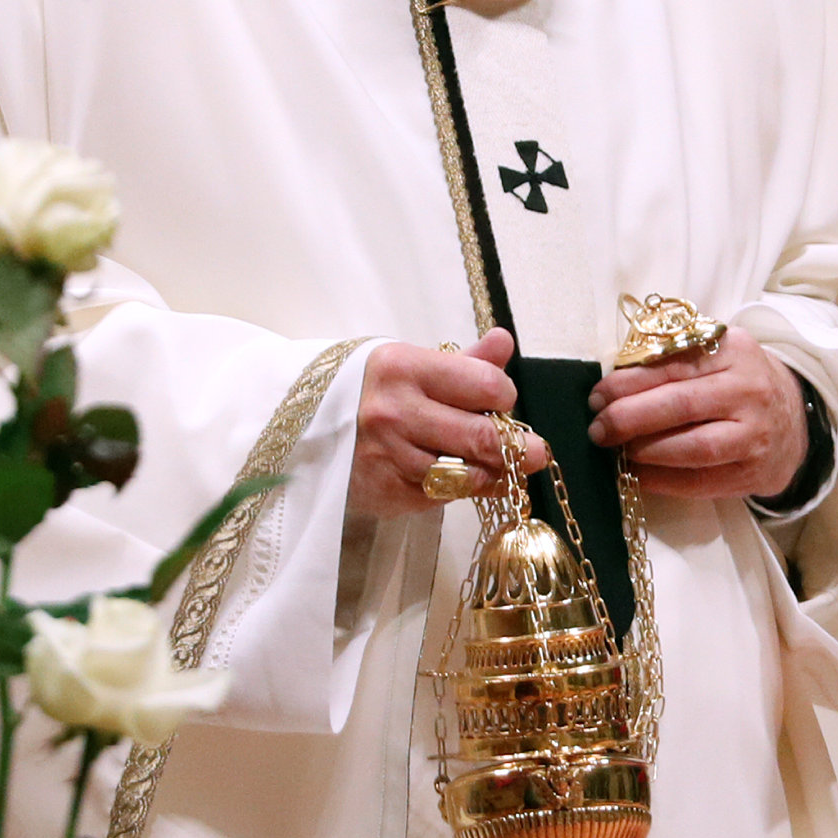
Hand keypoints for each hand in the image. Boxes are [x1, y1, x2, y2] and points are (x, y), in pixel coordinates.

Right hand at [351, 329, 547, 518]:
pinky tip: (462, 479)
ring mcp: (390, 456)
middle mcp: (395, 412)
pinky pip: (443, 496)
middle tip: (535, 451)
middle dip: (519, 447)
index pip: (485, 384)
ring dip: (490, 473)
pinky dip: (460, 490)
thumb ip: (462, 361)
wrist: (301, 428)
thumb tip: (504, 342)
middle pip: (483, 436)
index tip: (500, 399)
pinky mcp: (386, 492)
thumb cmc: (369, 391)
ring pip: (468, 475)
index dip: (502, 394)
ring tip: (497, 466)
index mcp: (403, 368)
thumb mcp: (409, 364)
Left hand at [589, 325, 807, 500]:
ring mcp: (755, 435)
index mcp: (733, 351)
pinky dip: (663, 481)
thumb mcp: (713, 356)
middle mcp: (749, 391)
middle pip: (681, 405)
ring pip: (694, 447)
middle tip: (599, 429)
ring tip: (618, 451)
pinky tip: (638, 475)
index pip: (672, 365)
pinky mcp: (753, 474)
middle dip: (630, 418)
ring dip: (646, 451)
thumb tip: (610, 387)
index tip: (597, 396)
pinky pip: (701, 481)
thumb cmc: (735, 383)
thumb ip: (671, 361)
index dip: (627, 383)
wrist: (793, 420)